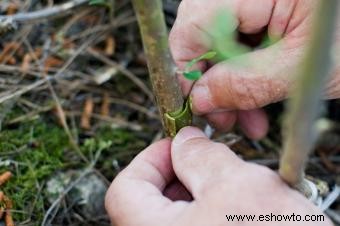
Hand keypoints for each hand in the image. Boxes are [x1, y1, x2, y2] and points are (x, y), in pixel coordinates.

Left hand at [105, 127, 331, 225]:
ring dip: (204, 193)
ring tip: (237, 189)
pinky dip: (216, 211)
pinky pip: (201, 225)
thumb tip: (185, 141)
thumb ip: (202, 157)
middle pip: (152, 201)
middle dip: (182, 174)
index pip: (126, 188)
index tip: (177, 144)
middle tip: (211, 162)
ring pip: (180, 214)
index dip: (151, 158)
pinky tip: (244, 209)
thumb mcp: (236, 187)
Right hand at [169, 0, 339, 138]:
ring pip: (220, 45)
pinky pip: (239, 41)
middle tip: (232, 120)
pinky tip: (261, 95)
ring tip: (253, 118)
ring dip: (233, 84)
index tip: (203, 108)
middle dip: (216, 86)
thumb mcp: (300, 69)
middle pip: (201, 39)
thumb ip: (245, 84)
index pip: (189, 32)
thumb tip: (202, 99)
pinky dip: (247, 71)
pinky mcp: (262, 7)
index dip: (190, 75)